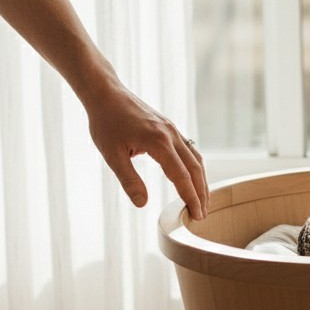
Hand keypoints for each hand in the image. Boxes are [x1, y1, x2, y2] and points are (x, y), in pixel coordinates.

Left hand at [85, 80, 209, 219]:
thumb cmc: (106, 123)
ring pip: (196, 159)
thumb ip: (129, 180)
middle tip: (203, 215)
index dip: (191, 197)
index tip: (196, 215)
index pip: (181, 176)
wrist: (106, 94)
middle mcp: (172, 136)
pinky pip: (190, 151)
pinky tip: (193, 178)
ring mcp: (173, 131)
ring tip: (202, 200)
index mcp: (159, 143)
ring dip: (201, 181)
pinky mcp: (171, 128)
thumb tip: (142, 203)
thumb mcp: (112, 155)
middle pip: (195, 169)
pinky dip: (195, 168)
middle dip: (201, 193)